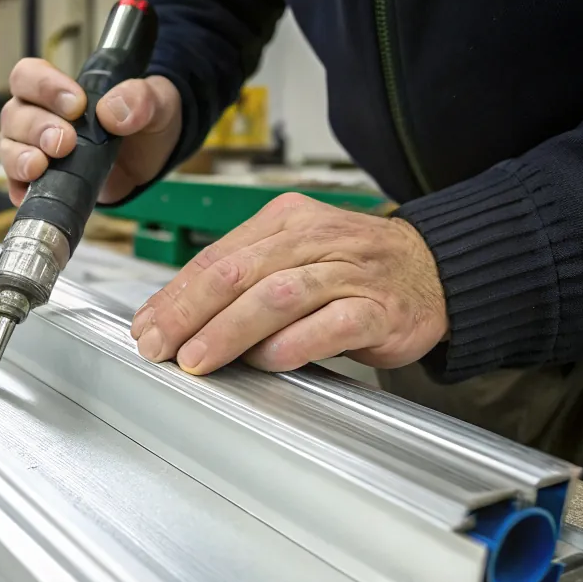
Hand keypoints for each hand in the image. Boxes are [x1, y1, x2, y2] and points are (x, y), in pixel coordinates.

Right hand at [0, 58, 181, 204]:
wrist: (147, 160)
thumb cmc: (141, 122)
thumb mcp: (155, 103)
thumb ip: (141, 99)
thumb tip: (112, 112)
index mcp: (56, 89)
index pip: (29, 76)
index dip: (45, 88)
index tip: (76, 106)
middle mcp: (36, 116)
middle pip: (15, 114)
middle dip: (38, 128)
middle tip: (65, 142)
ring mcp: (33, 150)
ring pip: (9, 148)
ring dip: (21, 157)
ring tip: (41, 167)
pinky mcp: (39, 182)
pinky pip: (16, 184)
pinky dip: (20, 189)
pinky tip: (30, 193)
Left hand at [131, 193, 447, 373]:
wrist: (436, 270)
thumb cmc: (354, 269)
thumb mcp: (294, 257)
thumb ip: (242, 281)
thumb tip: (175, 318)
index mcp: (285, 221)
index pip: (216, 257)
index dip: (175, 295)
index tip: (146, 326)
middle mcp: (314, 239)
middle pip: (237, 273)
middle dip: (188, 313)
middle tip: (159, 345)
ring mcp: (348, 272)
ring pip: (277, 295)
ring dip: (230, 330)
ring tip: (197, 359)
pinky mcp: (378, 308)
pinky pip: (330, 323)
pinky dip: (293, 344)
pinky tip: (267, 361)